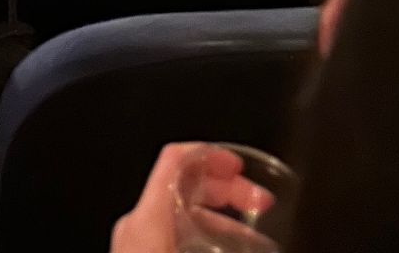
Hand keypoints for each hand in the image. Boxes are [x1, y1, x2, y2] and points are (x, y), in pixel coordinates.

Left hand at [111, 144, 262, 252]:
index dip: (211, 153)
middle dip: (226, 188)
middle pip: (183, 184)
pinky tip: (224, 248)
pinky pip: (172, 231)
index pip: (175, 159)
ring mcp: (133, 242)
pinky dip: (201, 234)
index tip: (238, 164)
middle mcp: (135, 224)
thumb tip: (265, 240)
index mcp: (145, 218)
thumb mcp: (195, 250)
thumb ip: (227, 237)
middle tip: (259, 201)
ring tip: (252, 234)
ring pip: (181, 212)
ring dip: (218, 217)